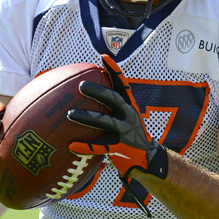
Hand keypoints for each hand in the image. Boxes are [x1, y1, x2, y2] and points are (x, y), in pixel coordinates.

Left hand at [68, 55, 167, 215]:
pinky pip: (101, 147)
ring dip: (87, 117)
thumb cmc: (130, 137)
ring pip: (105, 122)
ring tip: (69, 114)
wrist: (149, 161)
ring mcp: (126, 132)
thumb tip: (85, 96)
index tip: (103, 56)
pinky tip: (72, 146)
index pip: (122, 84)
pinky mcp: (121, 149)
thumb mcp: (124, 119)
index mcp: (130, 107)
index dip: (114, 70)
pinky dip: (86, 146)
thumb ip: (110, 109)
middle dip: (99, 91)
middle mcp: (130, 116)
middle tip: (81, 86)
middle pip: (114, 99)